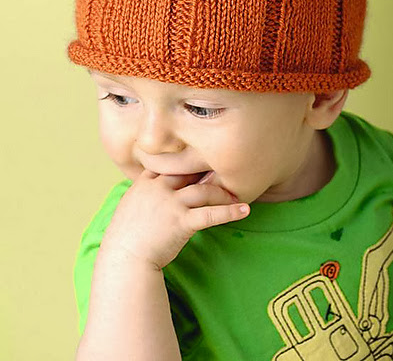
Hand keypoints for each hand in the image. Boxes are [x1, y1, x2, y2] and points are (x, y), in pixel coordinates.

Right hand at [101, 169, 249, 270]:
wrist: (124, 258)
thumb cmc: (125, 237)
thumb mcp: (130, 206)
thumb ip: (145, 193)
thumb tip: (157, 191)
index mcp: (145, 183)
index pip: (170, 164)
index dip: (186, 162)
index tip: (200, 160)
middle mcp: (159, 188)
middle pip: (190, 172)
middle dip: (208, 171)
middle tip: (225, 171)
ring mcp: (171, 204)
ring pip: (204, 190)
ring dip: (223, 192)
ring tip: (236, 194)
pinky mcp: (181, 222)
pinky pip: (211, 214)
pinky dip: (230, 212)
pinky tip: (244, 210)